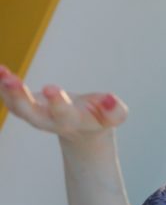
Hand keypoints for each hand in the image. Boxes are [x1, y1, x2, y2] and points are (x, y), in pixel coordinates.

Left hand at [0, 63, 128, 144]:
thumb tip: (109, 99)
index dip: (57, 102)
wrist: (82, 131)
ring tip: (1, 72)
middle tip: (12, 81)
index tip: (50, 87)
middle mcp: (48, 121)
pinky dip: (1, 86)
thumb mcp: (114, 117)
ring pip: (15, 107)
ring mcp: (34, 115)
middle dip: (20, 98)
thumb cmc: (99, 118)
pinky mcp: (25, 108)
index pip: (63, 113)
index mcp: (72, 121)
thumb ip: (115, 111)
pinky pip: (7, 98)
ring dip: (6, 91)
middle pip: (30, 113)